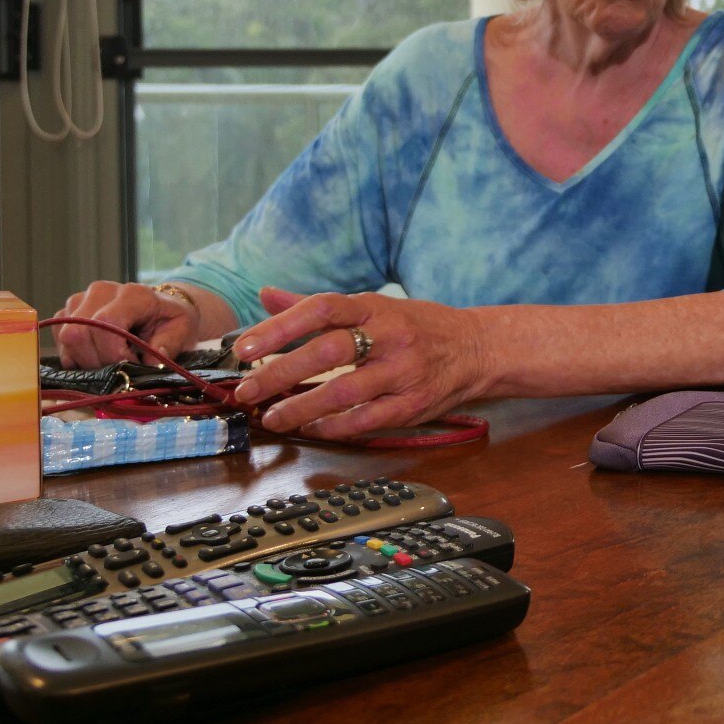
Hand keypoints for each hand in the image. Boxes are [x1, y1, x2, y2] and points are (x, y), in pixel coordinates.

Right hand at [55, 280, 201, 368]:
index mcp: (134, 294)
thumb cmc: (171, 320)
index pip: (106, 322)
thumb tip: (148, 363)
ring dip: (85, 360)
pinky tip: (97, 356)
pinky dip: (75, 355)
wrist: (161, 307)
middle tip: (118, 370)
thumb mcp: (183, 330)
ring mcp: (81, 299)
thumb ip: (169, 346)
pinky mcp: (68, 311)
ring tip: (109, 362)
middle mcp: (102, 291)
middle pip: (79, 333)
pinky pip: (60, 340)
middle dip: (96, 362)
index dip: (112, 353)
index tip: (129, 366)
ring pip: (67, 338)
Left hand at [229, 287, 490, 438]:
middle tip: (248, 390)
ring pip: (345, 392)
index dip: (281, 326)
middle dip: (282, 373)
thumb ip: (318, 306)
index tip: (246, 347)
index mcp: (376, 307)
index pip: (323, 308)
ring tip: (273, 417)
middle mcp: (391, 336)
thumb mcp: (374, 306)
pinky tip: (311, 429)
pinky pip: (367, 420)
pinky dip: (334, 427)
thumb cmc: (418, 326)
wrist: (477, 349)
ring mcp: (404, 372)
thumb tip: (265, 295)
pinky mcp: (413, 405)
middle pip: (329, 351)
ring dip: (302, 408)